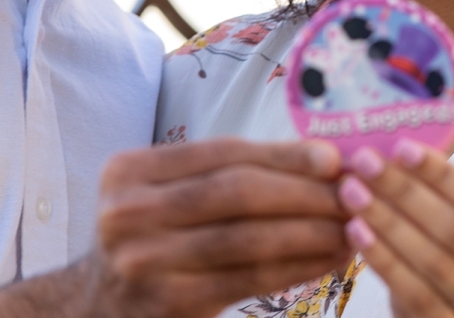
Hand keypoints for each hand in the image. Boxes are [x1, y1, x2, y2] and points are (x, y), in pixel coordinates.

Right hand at [83, 137, 353, 317]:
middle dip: (305, 192)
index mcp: (129, 170)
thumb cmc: (153, 238)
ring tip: (353, 228)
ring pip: (249, 239)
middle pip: (237, 192)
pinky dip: (297, 267)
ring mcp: (144, 261)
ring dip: (311, 232)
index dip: (284, 153)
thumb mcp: (166, 193)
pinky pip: (249, 280)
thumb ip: (226, 173)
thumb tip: (323, 159)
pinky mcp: (169, 303)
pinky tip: (328, 260)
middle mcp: (128, 212)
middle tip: (355, 194)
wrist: (97, 306)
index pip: (223, 152)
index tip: (336, 158)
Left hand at [337, 140, 453, 317]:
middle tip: (366, 164)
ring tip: (353, 193)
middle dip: (405, 191)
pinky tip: (357, 233)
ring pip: (433, 261)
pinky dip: (383, 260)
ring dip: (387, 221)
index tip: (402, 147)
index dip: (445, 174)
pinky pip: (414, 293)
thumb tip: (401, 155)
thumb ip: (452, 206)